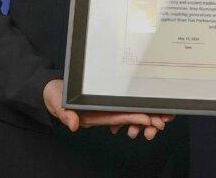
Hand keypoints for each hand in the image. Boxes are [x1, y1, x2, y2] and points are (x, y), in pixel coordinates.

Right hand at [43, 79, 169, 139]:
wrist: (51, 90)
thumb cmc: (55, 97)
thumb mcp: (57, 104)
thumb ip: (65, 114)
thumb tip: (73, 125)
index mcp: (93, 115)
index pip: (116, 117)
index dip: (132, 118)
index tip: (148, 119)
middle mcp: (102, 113)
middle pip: (127, 116)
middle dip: (145, 119)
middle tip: (164, 120)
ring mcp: (105, 107)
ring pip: (128, 112)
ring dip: (145, 114)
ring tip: (164, 116)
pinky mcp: (105, 101)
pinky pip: (123, 105)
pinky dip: (136, 106)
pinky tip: (149, 106)